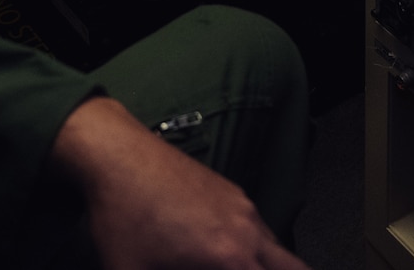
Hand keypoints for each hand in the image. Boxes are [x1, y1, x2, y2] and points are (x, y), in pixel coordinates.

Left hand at [49, 97, 306, 269]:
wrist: (119, 155)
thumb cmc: (124, 218)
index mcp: (231, 258)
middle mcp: (247, 231)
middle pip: (294, 267)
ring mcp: (243, 206)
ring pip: (277, 248)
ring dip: (267, 267)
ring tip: (237, 269)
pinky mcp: (232, 191)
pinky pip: (259, 228)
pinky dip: (255, 248)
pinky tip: (223, 254)